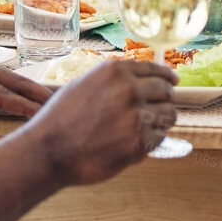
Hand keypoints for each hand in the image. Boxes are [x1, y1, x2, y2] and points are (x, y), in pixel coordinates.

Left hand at [0, 57, 50, 161]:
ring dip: (34, 91)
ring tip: (58, 102)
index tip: (49, 116)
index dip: (27, 106)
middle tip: (68, 104)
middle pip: (15, 82)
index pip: (3, 94)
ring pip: (11, 81)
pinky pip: (1, 84)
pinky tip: (31, 100)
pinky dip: (19, 92)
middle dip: (41, 94)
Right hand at [29, 60, 178, 185]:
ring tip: (144, 129)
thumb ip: (113, 81)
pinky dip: (151, 142)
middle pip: (167, 91)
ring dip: (161, 122)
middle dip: (164, 100)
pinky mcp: (140, 142)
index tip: (173, 82)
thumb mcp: (84, 84)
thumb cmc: (60, 119)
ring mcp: (136, 116)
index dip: (167, 77)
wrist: (48, 151)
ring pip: (169, 115)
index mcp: (115, 72)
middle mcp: (129, 90)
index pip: (155, 70)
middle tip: (157, 110)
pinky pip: (160, 138)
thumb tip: (139, 81)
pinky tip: (133, 144)